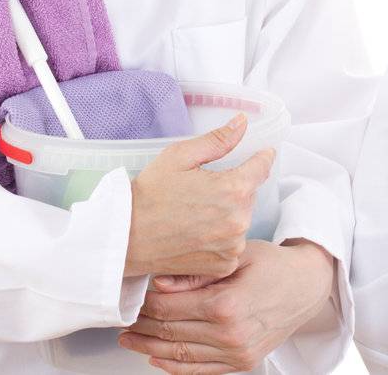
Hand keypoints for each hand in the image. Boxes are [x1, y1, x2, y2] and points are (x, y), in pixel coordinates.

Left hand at [118, 238, 336, 372]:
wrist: (307, 287)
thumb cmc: (273, 265)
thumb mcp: (237, 255)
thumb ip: (196, 272)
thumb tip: (159, 284)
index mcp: (226, 304)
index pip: (170, 308)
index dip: (144, 305)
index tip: (129, 298)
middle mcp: (230, 334)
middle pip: (171, 332)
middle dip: (141, 326)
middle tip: (122, 320)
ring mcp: (236, 353)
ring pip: (180, 356)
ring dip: (149, 349)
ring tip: (129, 340)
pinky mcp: (241, 363)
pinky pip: (199, 370)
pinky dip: (173, 367)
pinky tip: (156, 358)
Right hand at [123, 113, 276, 279]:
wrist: (125, 237)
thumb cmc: (149, 195)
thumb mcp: (180, 156)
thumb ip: (218, 140)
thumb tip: (243, 122)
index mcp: (233, 189)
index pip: (262, 167)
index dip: (260, 158)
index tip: (260, 155)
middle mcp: (238, 220)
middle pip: (249, 195)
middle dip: (234, 188)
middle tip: (202, 191)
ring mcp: (232, 246)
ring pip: (241, 219)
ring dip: (228, 214)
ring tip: (196, 214)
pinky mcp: (223, 265)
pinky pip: (233, 244)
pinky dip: (221, 238)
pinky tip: (198, 234)